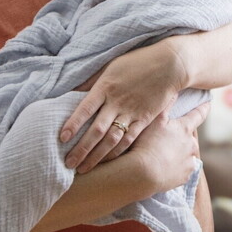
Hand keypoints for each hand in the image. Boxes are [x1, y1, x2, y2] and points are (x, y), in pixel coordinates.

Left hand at [61, 40, 188, 172]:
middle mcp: (117, 102)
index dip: (72, 124)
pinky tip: (107, 161)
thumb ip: (91, 80)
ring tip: (83, 169)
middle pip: (97, 130)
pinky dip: (117, 152)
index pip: (85, 109)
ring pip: (112, 139)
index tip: (61, 139)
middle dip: (81, 149)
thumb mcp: (111, 66)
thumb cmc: (138, 62)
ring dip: (97, 156)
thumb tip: (71, 92)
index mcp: (106, 87)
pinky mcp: (145, 119)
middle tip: (68, 164)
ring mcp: (132, 112)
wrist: (170, 65)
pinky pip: (129, 139)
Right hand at [131, 102, 209, 192]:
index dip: (203, 107)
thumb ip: (166, 104)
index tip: (208, 101)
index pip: (199, 114)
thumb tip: (175, 90)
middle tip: (166, 139)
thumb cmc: (146, 143)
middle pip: (190, 137)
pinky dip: (175, 168)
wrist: (143, 174)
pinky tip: (163, 167)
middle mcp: (191, 144)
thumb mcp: (155, 120)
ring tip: (161, 156)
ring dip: (178, 153)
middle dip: (181, 137)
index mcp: (185, 128)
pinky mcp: (185, 176)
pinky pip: (182, 169)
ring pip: (186, 154)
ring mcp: (189, 161)